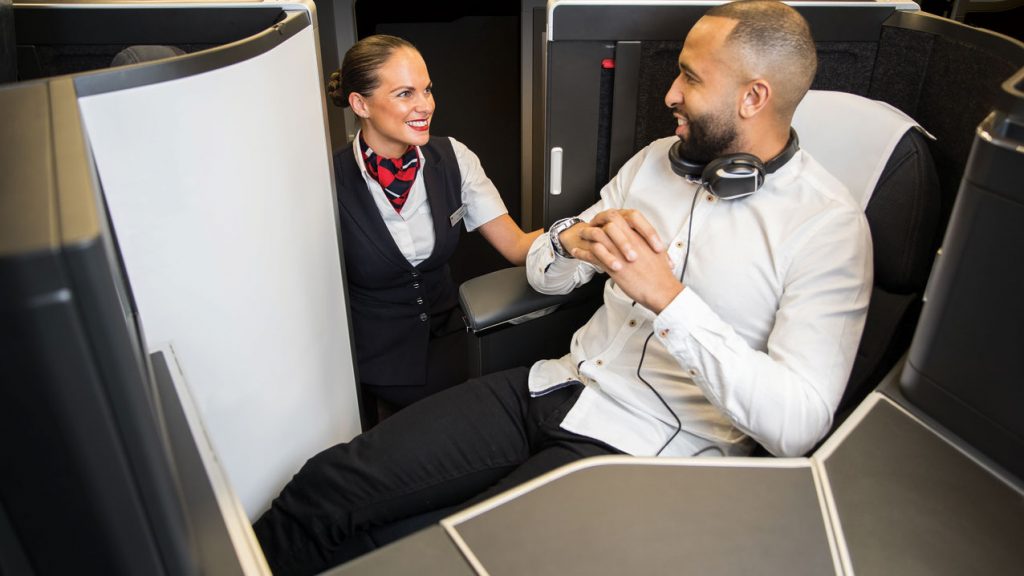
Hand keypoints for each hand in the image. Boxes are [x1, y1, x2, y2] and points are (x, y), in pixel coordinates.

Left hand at [565, 210, 681, 312]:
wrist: (661, 290)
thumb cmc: (661, 275)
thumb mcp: (657, 252)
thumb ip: (646, 244)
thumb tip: (641, 241)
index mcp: (640, 236)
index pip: (623, 216)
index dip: (611, 216)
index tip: (605, 220)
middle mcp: (629, 240)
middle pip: (609, 220)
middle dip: (597, 220)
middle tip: (591, 224)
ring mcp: (619, 252)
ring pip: (597, 236)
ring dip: (586, 235)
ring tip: (581, 236)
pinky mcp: (612, 267)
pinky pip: (592, 255)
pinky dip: (581, 253)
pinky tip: (577, 252)